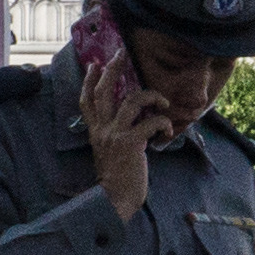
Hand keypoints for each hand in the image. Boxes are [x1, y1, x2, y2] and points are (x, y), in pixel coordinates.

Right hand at [82, 46, 165, 218]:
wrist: (115, 200)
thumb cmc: (116, 178)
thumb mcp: (108, 152)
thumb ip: (112, 135)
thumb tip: (130, 121)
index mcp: (96, 131)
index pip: (87, 100)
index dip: (90, 80)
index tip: (95, 64)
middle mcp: (102, 130)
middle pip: (105, 91)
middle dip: (113, 69)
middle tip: (122, 54)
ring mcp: (115, 135)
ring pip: (132, 101)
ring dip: (152, 96)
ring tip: (162, 103)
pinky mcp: (131, 143)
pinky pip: (151, 122)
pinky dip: (163, 123)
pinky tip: (166, 133)